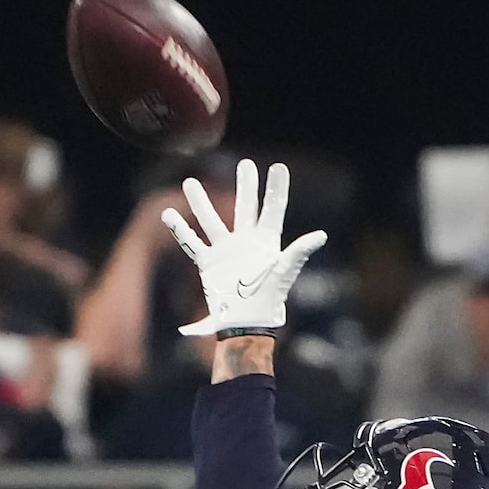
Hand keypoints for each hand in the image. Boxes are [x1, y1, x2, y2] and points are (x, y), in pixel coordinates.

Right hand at [161, 158, 327, 340]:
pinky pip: (191, 243)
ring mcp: (226, 251)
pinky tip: (167, 215)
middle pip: (245, 207)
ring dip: (200, 202)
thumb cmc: (268, 300)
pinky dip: (180, 229)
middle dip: (246, 185)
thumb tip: (321, 235)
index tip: (278, 167)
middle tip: (245, 164)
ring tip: (189, 182)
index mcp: (267, 241)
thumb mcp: (284, 272)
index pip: (273, 208)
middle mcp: (246, 242)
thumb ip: (299, 252)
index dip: (276, 188)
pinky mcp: (209, 263)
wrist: (246, 324)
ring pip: (210, 220)